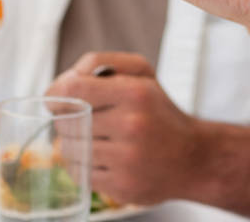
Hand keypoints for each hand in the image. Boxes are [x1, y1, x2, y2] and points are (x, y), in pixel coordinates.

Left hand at [46, 52, 200, 205]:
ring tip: (95, 140)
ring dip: (74, 144)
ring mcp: (127, 159)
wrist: (194, 158)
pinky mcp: (122, 186)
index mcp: (135, 93)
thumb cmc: (159, 112)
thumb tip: (64, 80)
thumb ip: (102, 63)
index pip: (72, 89)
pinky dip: (83, 166)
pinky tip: (100, 159)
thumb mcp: (142, 74)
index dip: (55, 94)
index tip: (56, 99)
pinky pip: (79, 174)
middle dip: (67, 120)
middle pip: (66, 121)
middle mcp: (131, 125)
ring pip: (70, 150)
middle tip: (83, 120)